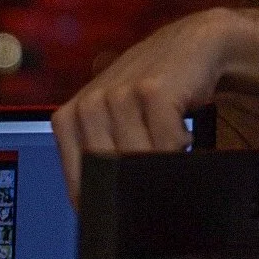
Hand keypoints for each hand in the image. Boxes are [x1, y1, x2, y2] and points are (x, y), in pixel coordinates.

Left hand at [51, 8, 233, 204]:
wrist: (189, 47)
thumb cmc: (149, 94)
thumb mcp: (113, 121)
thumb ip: (100, 154)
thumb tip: (100, 211)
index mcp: (70, 118)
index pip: (79, 183)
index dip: (105, 201)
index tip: (124, 202)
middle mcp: (88, 106)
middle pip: (113, 175)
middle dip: (138, 179)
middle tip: (154, 161)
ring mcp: (118, 96)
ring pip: (139, 160)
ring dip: (162, 158)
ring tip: (167, 138)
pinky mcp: (151, 91)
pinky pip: (167, 144)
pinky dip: (181, 143)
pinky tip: (180, 127)